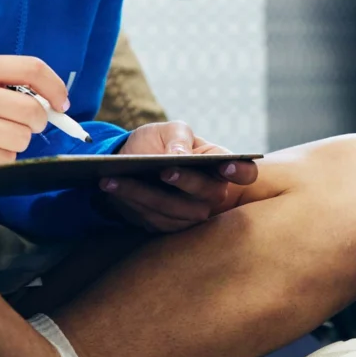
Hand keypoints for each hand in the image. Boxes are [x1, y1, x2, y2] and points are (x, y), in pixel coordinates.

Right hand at [0, 54, 70, 176]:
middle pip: (31, 110)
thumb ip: (11, 85)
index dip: (55, 87)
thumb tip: (55, 104)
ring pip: (20, 138)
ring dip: (16, 143)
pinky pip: (4, 160)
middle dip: (37, 122)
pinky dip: (1, 160)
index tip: (61, 103)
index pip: (31, 68)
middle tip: (26, 125)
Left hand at [100, 121, 258, 232]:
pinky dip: (129, 201)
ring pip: (174, 209)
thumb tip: (181, 154)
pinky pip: (151, 218)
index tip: (226, 166)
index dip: (240, 172)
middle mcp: (211, 194)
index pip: (245, 173)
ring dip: (143, 193)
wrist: (134, 163)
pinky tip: (110, 186)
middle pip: (208, 194)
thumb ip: (178, 137)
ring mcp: (190, 214)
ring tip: (115, 177)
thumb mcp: (169, 129)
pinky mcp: (167, 226)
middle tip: (165, 170)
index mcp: (220, 165)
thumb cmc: (160, 143)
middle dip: (186, 182)